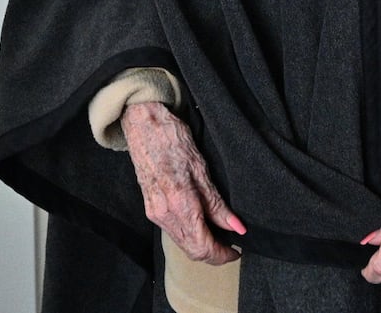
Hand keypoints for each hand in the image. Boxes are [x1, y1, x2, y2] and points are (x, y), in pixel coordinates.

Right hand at [120, 102, 245, 264]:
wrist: (143, 125)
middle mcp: (164, 214)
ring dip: (201, 246)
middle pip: (191, 250)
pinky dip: (189, 235)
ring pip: (182, 243)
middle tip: (231, 246)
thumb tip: (237, 227)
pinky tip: (201, 226)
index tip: (236, 251)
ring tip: (220, 235)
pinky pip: (173, 232)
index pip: (203, 245)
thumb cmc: (173, 140)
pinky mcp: (150, 209)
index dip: (222, 254)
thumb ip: (217, 204)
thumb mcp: (202, 169)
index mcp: (180, 203)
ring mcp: (154, 213)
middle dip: (213, 254)